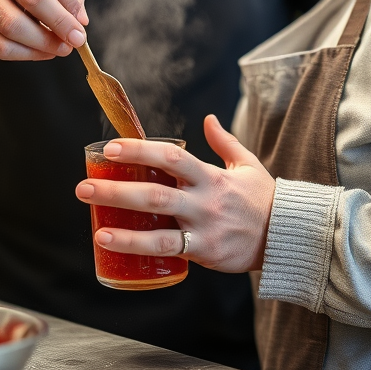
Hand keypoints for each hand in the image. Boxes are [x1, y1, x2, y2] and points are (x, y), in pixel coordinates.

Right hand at [0, 0, 87, 60]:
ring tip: (57, 50)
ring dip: (41, 47)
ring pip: (11, 31)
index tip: (81, 26)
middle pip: (32, 1)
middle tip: (75, 42)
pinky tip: (35, 52)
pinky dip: (21, 55)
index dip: (70, 5)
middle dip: (59, 26)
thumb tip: (81, 19)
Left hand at [74, 115, 275, 272]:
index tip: (112, 147)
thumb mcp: (247, 164)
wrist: (286, 237)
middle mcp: (205, 200)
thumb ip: (225, 141)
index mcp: (211, 176)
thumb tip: (208, 119)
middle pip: (155, 191)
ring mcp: (203, 227)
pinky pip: (166, 250)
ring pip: (157, 224)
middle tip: (84, 184)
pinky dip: (136, 247)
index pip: (171, 158)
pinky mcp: (203, 250)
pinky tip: (112, 243)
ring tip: (93, 218)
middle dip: (116, 187)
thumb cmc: (263, 200)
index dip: (140, 151)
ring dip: (121, 222)